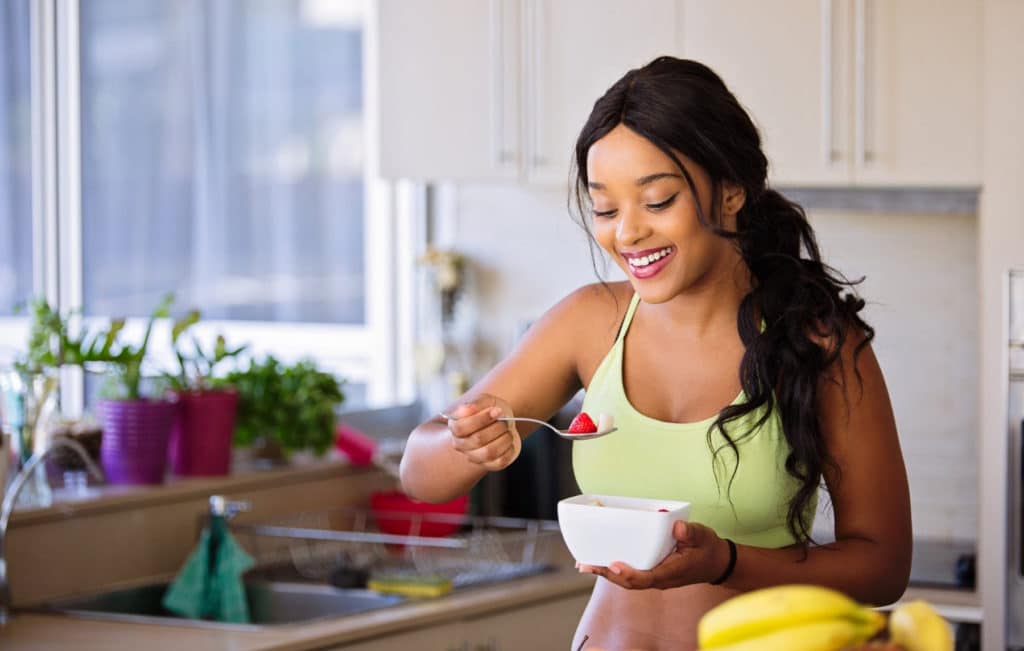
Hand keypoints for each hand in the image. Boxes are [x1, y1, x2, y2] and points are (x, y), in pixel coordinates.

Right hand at [442, 394, 521, 471]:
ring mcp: (474, 457)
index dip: (480, 419)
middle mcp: (461, 444)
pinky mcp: (489, 465)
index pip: (461, 428)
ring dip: (504, 439)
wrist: (503, 420)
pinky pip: (500, 462)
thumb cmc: (490, 409)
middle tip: (504, 420)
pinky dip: (509, 450)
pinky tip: (509, 441)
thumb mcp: (484, 401)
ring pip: (489, 452)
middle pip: (478, 440)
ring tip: (508, 431)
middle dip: (497, 427)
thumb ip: (476, 404)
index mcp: (455, 426)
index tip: (497, 411)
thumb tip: (468, 409)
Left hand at [578, 521, 730, 589]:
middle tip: (585, 564)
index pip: (646, 578)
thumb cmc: (708, 550)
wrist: (716, 563)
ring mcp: (655, 577)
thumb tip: (677, 528)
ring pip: (627, 580)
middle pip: (629, 581)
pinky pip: (631, 574)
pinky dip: (615, 569)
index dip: (628, 574)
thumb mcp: (703, 537)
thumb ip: (690, 533)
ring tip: (585, 564)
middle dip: (606, 574)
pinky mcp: (653, 572)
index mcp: (671, 572)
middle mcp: (660, 578)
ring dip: (606, 572)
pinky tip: (602, 561)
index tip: (613, 565)